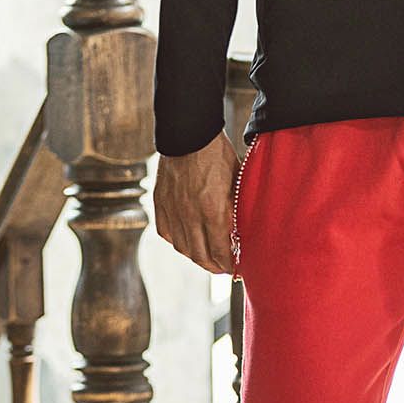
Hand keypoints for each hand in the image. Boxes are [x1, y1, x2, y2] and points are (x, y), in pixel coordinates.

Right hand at [153, 130, 239, 274]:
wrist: (188, 134)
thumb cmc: (218, 155)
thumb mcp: (237, 182)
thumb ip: (237, 211)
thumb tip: (242, 233)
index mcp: (214, 211)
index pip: (221, 252)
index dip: (230, 265)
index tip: (237, 269)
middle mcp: (191, 216)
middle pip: (201, 256)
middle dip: (215, 266)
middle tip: (224, 268)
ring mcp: (173, 211)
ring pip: (183, 248)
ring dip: (197, 257)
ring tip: (207, 258)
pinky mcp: (161, 204)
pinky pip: (167, 234)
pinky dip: (178, 242)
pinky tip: (188, 242)